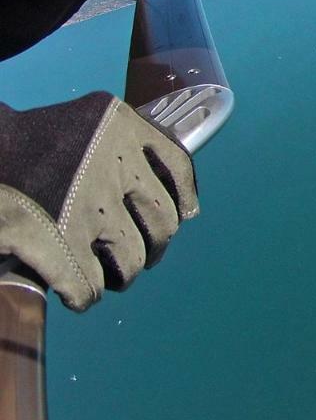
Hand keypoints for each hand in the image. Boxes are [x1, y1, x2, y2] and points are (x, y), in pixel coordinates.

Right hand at [0, 92, 197, 310]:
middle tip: (137, 254)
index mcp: (122, 126)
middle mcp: (113, 163)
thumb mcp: (85, 123)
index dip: (182, 198)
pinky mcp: (56, 243)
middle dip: (153, 245)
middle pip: (161, 221)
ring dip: (122, 274)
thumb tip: (173, 199)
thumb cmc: (27, 142)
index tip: (183, 215)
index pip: (177, 167)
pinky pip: (88, 284)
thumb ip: (122, 147)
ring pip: (131, 259)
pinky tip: (77, 295)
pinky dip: (85, 295)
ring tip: (107, 276)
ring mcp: (87, 205)